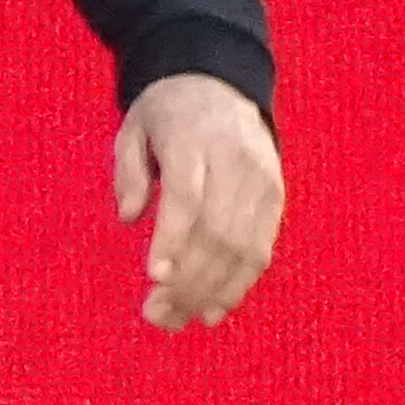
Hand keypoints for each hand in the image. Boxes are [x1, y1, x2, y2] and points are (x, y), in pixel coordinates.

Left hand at [113, 70, 282, 333]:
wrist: (221, 84)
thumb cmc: (167, 113)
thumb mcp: (133, 127)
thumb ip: (128, 171)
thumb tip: (128, 217)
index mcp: (195, 141)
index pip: (188, 197)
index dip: (173, 239)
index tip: (154, 276)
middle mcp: (236, 164)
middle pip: (217, 231)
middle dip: (188, 280)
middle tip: (155, 314)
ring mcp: (263, 182)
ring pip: (243, 247)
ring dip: (211, 291)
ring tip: (178, 320)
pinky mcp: (276, 198)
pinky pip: (261, 247)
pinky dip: (239, 283)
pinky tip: (213, 308)